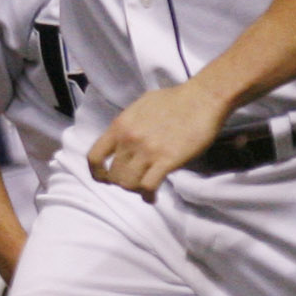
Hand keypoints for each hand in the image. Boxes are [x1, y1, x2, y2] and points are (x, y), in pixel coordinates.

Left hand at [87, 81, 228, 199]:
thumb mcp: (140, 107)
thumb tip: (123, 139)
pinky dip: (148, 195)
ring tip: (144, 188)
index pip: (94, 157)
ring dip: (135, 190)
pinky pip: (148, 186)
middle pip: (114, 175)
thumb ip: (127, 125)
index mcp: (120, 126)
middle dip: (122, 182)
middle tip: (133, 182)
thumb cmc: (174, 99)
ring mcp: (147, 151)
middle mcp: (129, 140)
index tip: (105, 178)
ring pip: (128, 184)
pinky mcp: (167, 160)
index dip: (97, 173)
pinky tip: (152, 196)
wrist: (201, 98)